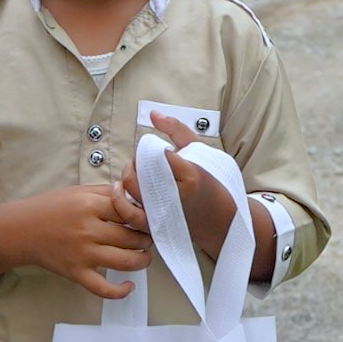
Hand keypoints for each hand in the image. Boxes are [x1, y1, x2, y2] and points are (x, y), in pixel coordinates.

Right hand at [13, 183, 154, 300]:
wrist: (21, 230)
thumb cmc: (50, 208)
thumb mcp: (78, 191)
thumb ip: (106, 192)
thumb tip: (135, 195)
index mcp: (89, 205)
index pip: (129, 211)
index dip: (144, 216)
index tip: (148, 219)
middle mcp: (88, 229)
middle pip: (132, 236)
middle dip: (147, 238)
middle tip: (148, 237)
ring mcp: (82, 254)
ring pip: (126, 261)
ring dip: (143, 260)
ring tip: (144, 256)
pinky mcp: (76, 273)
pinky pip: (103, 288)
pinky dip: (121, 291)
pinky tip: (130, 285)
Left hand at [128, 110, 267, 277]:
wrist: (222, 222)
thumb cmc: (211, 184)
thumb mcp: (201, 151)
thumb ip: (176, 130)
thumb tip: (152, 114)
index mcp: (190, 175)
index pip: (157, 155)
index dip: (149, 150)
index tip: (154, 150)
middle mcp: (176, 196)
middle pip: (139, 173)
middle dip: (134, 163)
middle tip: (139, 160)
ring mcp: (165, 214)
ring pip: (130, 193)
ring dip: (125, 179)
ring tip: (131, 173)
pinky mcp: (156, 227)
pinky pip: (129, 215)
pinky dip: (120, 201)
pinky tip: (121, 190)